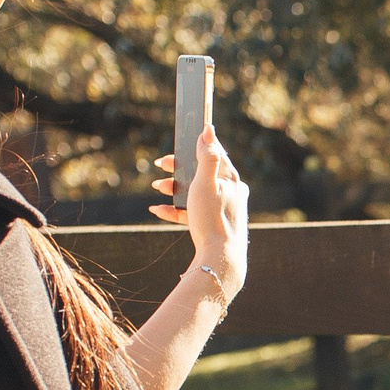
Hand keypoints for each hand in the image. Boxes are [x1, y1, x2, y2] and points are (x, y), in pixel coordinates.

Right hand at [152, 125, 249, 290]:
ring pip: (194, 193)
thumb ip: (206, 156)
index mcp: (232, 181)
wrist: (219, 259)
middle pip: (202, 174)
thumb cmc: (213, 218)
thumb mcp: (206, 183)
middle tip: (161, 164)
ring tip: (157, 187)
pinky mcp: (212, 226)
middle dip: (179, 169)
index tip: (182, 138)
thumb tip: (207, 130)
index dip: (197, 145)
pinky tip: (157, 210)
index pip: (216, 155)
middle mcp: (230, 194)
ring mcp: (221, 210)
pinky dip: (175, 210)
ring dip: (174, 189)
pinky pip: (191, 213)